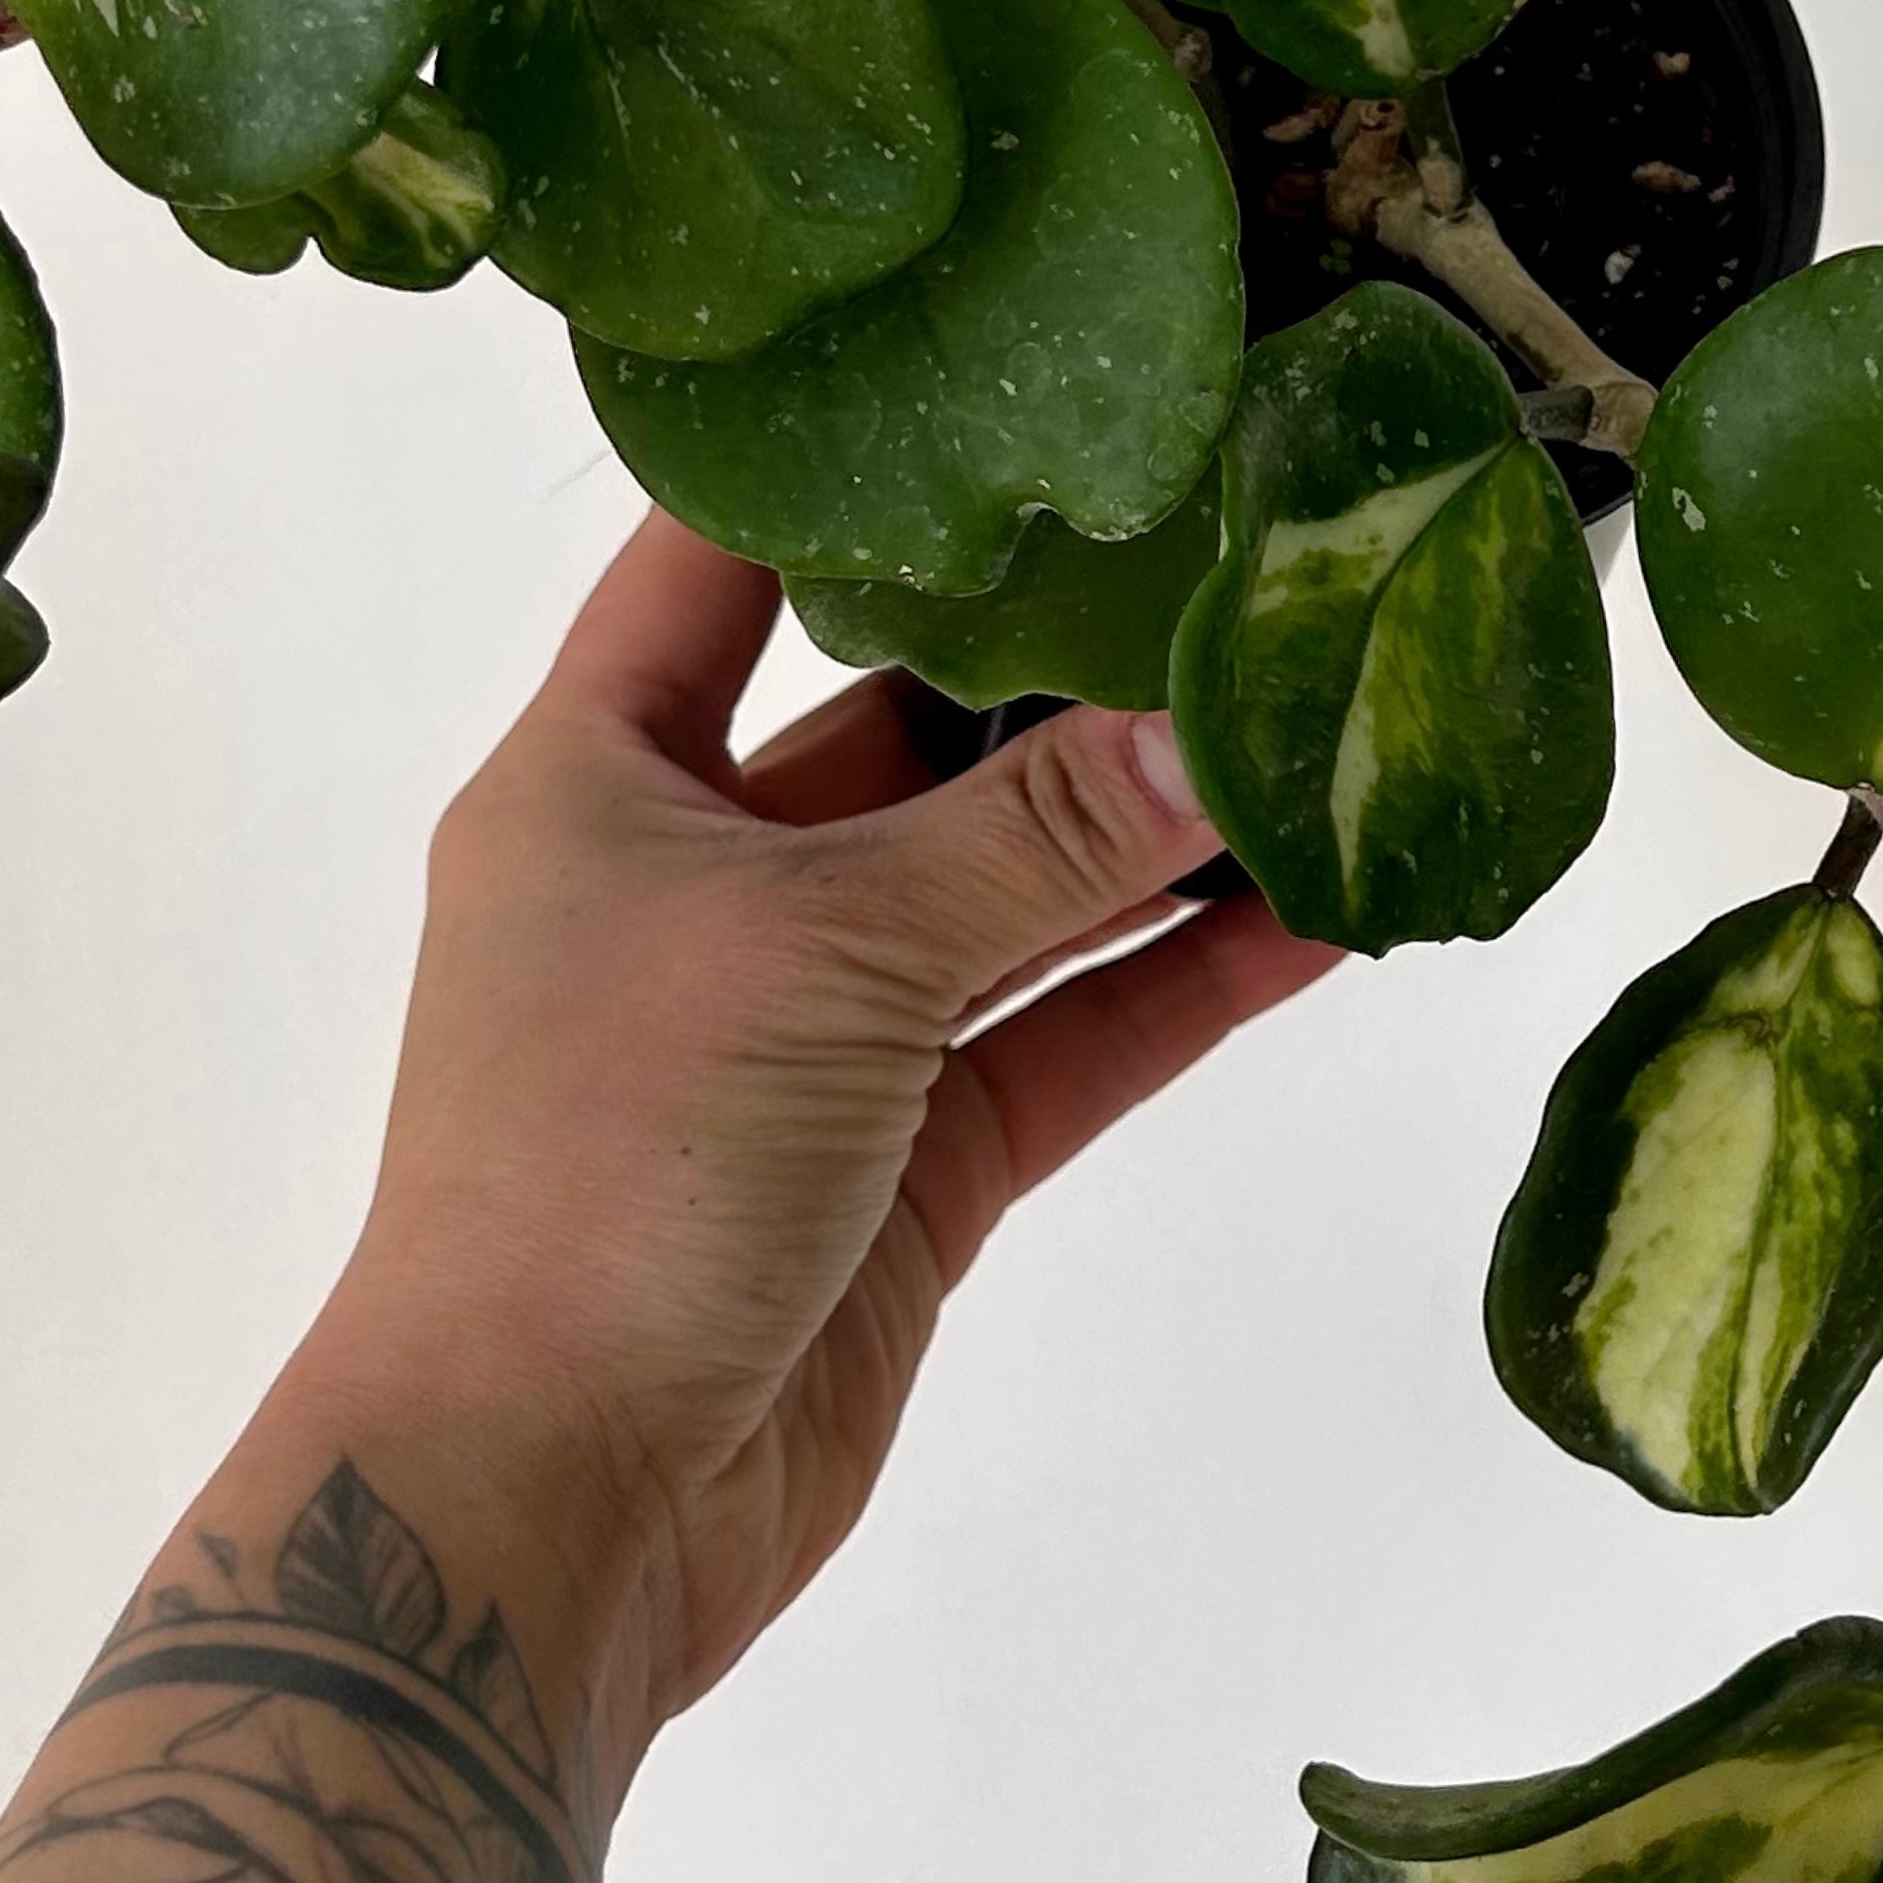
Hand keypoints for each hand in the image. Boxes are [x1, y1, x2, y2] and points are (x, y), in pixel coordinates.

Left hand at [272, 511, 1339, 1762]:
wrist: (552, 1502)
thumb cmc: (616, 1159)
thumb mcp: (827, 951)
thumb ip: (1035, 839)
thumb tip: (1223, 733)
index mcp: (599, 778)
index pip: (714, 568)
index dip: (838, 474)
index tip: (1001, 380)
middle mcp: (699, 881)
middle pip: (899, 730)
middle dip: (1061, 668)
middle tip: (1246, 557)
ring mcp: (810, 1030)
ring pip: (1005, 895)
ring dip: (1152, 838)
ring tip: (1329, 730)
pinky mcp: (904, 1166)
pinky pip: (1059, 1039)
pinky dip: (1172, 985)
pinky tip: (1318, 919)